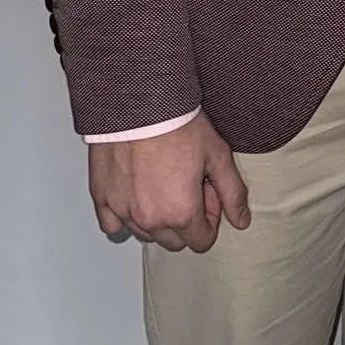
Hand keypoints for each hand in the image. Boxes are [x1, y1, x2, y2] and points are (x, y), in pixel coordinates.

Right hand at [88, 113, 250, 252]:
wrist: (138, 102)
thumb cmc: (176, 124)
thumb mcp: (217, 155)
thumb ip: (233, 193)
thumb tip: (242, 221)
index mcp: (180, 213)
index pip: (201, 241)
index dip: (209, 219)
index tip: (207, 195)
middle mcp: (149, 219)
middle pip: (174, 241)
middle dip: (185, 221)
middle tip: (187, 186)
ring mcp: (122, 210)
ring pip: (144, 234)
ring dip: (156, 218)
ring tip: (162, 183)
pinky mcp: (102, 197)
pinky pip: (111, 224)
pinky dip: (123, 216)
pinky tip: (134, 195)